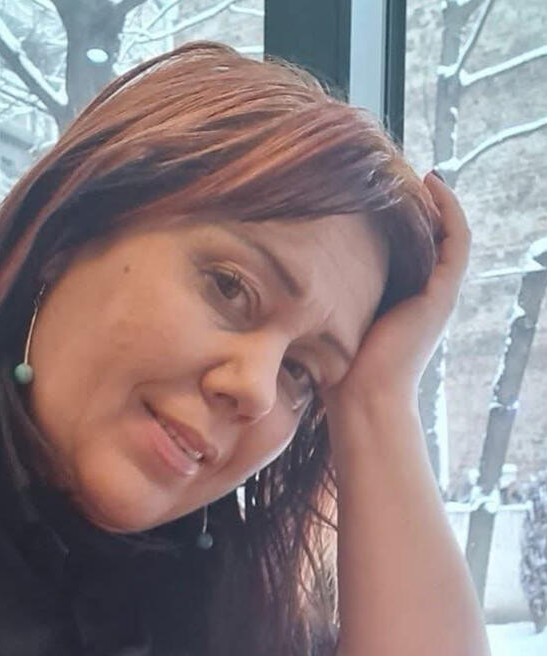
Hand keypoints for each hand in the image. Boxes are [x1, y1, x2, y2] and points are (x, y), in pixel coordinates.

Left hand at [324, 172, 470, 414]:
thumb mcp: (329, 317)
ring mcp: (435, 292)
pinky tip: (431, 184)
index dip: (397, 218)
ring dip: (437, 201)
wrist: (360, 396)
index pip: (405, 248)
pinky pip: (456, 240)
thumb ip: (322, 293)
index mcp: (397, 298)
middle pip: (427, 237)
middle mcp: (421, 293)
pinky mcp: (442, 293)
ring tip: (419, 171)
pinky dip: (449, 211)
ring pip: (447, 234)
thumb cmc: (337, 365)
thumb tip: (286, 268)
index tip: (377, 190)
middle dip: (415, 206)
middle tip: (397, 173)